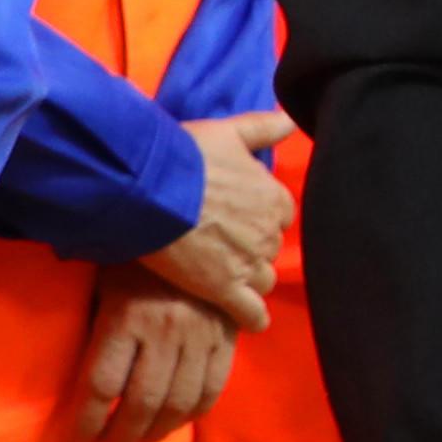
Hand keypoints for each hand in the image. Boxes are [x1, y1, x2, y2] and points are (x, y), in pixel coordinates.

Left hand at [70, 272, 237, 441]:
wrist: (192, 224)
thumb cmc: (131, 256)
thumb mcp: (100, 286)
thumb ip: (95, 331)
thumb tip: (79, 386)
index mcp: (126, 317)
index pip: (99, 387)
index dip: (83, 425)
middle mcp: (165, 331)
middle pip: (139, 404)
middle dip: (117, 437)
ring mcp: (201, 336)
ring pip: (177, 405)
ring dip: (153, 434)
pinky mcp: (227, 338)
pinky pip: (211, 391)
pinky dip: (190, 416)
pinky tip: (171, 423)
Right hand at [144, 119, 292, 334]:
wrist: (150, 189)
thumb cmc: (186, 156)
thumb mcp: (228, 131)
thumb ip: (263, 128)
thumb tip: (291, 119)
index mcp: (273, 196)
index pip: (283, 213)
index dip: (264, 215)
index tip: (244, 215)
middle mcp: (268, 232)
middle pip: (271, 247)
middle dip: (255, 247)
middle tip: (227, 244)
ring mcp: (248, 263)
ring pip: (264, 279)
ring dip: (253, 278)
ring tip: (231, 276)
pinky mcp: (224, 289)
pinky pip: (250, 312)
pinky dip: (253, 318)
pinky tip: (252, 322)